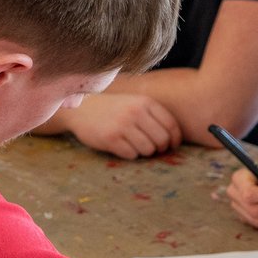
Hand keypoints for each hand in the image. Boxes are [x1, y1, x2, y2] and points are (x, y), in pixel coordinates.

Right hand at [64, 94, 181, 158]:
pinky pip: (131, 155)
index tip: (171, 146)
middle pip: (162, 140)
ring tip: (135, 146)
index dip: (175, 140)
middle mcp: (135, 112)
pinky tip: (122, 147)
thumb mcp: (135, 103)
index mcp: (145, 102)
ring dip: (144, 152)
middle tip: (153, 149)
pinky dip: (130, 154)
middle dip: (160, 149)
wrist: (82, 108)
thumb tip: (174, 141)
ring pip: (148, 149)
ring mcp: (122, 125)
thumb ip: (154, 116)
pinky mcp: (111, 138)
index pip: (171, 125)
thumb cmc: (114, 109)